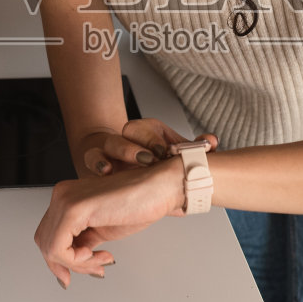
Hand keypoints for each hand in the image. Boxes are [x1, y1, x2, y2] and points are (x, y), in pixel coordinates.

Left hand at [33, 157, 186, 286]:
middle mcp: (61, 195)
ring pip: (49, 247)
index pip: (49, 234)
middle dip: (69, 264)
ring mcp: (65, 199)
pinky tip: (97, 254)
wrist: (161, 188)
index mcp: (67, 197)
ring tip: (101, 260)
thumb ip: (83, 241)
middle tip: (96, 269)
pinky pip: (58, 248)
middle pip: (44, 241)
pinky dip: (76, 260)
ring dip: (77, 264)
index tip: (81, 271)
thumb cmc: (141, 203)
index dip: (62, 259)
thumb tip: (70, 262)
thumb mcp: (103, 230)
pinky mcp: (73, 209)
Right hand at [79, 118, 216, 177]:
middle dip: (138, 145)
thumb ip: (195, 149)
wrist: (129, 171)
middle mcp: (129, 138)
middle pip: (128, 132)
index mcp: (149, 132)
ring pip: (108, 144)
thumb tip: (210, 142)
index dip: (156, 140)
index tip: (165, 152)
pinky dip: (97, 164)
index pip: (150, 129)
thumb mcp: (176, 156)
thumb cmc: (154, 162)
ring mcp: (112, 151)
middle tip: (148, 160)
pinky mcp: (97, 165)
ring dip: (117, 153)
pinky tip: (105, 173)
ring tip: (121, 165)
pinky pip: (92, 160)